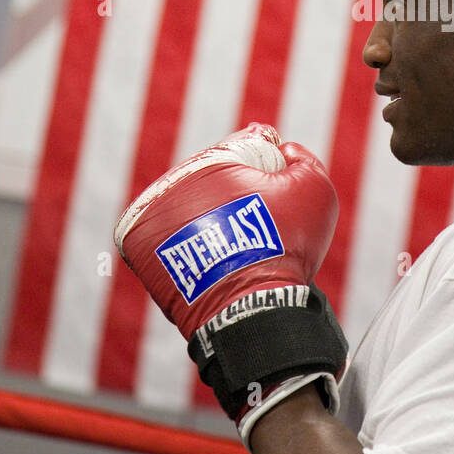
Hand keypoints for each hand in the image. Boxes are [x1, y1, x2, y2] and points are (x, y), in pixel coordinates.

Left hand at [114, 124, 348, 443]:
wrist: (247, 307)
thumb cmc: (284, 247)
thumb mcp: (314, 187)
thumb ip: (301, 157)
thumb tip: (283, 149)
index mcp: (215, 158)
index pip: (245, 145)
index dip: (268, 160)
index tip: (279, 179)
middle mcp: (175, 180)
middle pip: (214, 176)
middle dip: (238, 192)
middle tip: (261, 221)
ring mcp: (152, 214)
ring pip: (190, 204)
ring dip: (209, 216)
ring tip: (236, 242)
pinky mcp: (138, 246)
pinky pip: (164, 234)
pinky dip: (186, 241)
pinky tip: (211, 255)